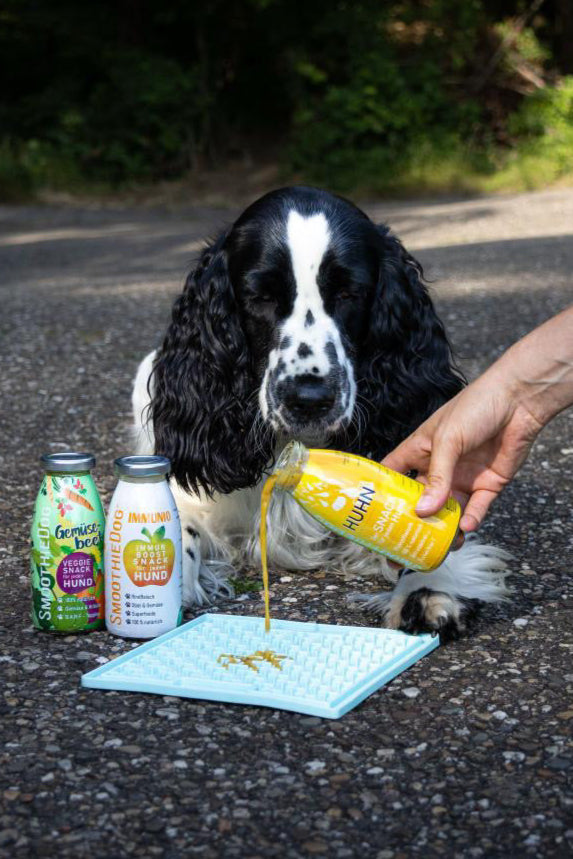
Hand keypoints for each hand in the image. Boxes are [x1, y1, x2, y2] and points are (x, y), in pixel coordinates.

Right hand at [382, 376, 542, 531]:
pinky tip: (465, 528)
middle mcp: (439, 468)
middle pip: (420, 501)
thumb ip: (437, 476)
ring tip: (438, 546)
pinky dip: (471, 520)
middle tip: (400, 546)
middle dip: (411, 523)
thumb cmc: (476, 407)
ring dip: (443, 529)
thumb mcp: (448, 439)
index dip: (382, 494)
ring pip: (448, 511)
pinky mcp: (488, 485)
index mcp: (420, 451)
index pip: (394, 474)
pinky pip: (476, 508)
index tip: (370, 516)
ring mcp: (463, 478)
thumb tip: (423, 511)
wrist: (519, 400)